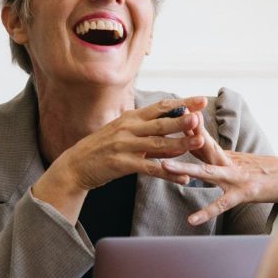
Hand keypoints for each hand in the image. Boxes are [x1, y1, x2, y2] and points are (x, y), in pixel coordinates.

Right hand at [33, 97, 207, 223]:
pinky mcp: (122, 164)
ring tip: (198, 142)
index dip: (183, 103)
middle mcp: (129, 128)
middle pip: (161, 123)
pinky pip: (149, 169)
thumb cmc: (105, 148)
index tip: (202, 100)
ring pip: (158, 144)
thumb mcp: (126, 134)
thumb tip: (178, 136)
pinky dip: (168, 173)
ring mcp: (125, 146)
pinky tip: (183, 177)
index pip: (161, 107)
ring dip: (180, 143)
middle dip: (182, 119)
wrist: (76, 165)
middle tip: (200, 117)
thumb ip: (151, 135)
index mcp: (132, 118)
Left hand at [161, 134, 277, 225]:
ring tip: (163, 166)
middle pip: (201, 146)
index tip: (164, 114)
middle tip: (157, 130)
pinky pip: (221, 205)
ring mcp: (235, 177)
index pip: (201, 138)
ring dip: (184, 167)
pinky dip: (206, 212)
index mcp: (225, 154)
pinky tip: (191, 220)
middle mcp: (228, 162)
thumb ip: (217, 155)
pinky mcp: (242, 194)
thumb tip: (196, 146)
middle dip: (180, 137)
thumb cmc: (262, 171)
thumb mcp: (238, 160)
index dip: (183, 127)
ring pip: (206, 171)